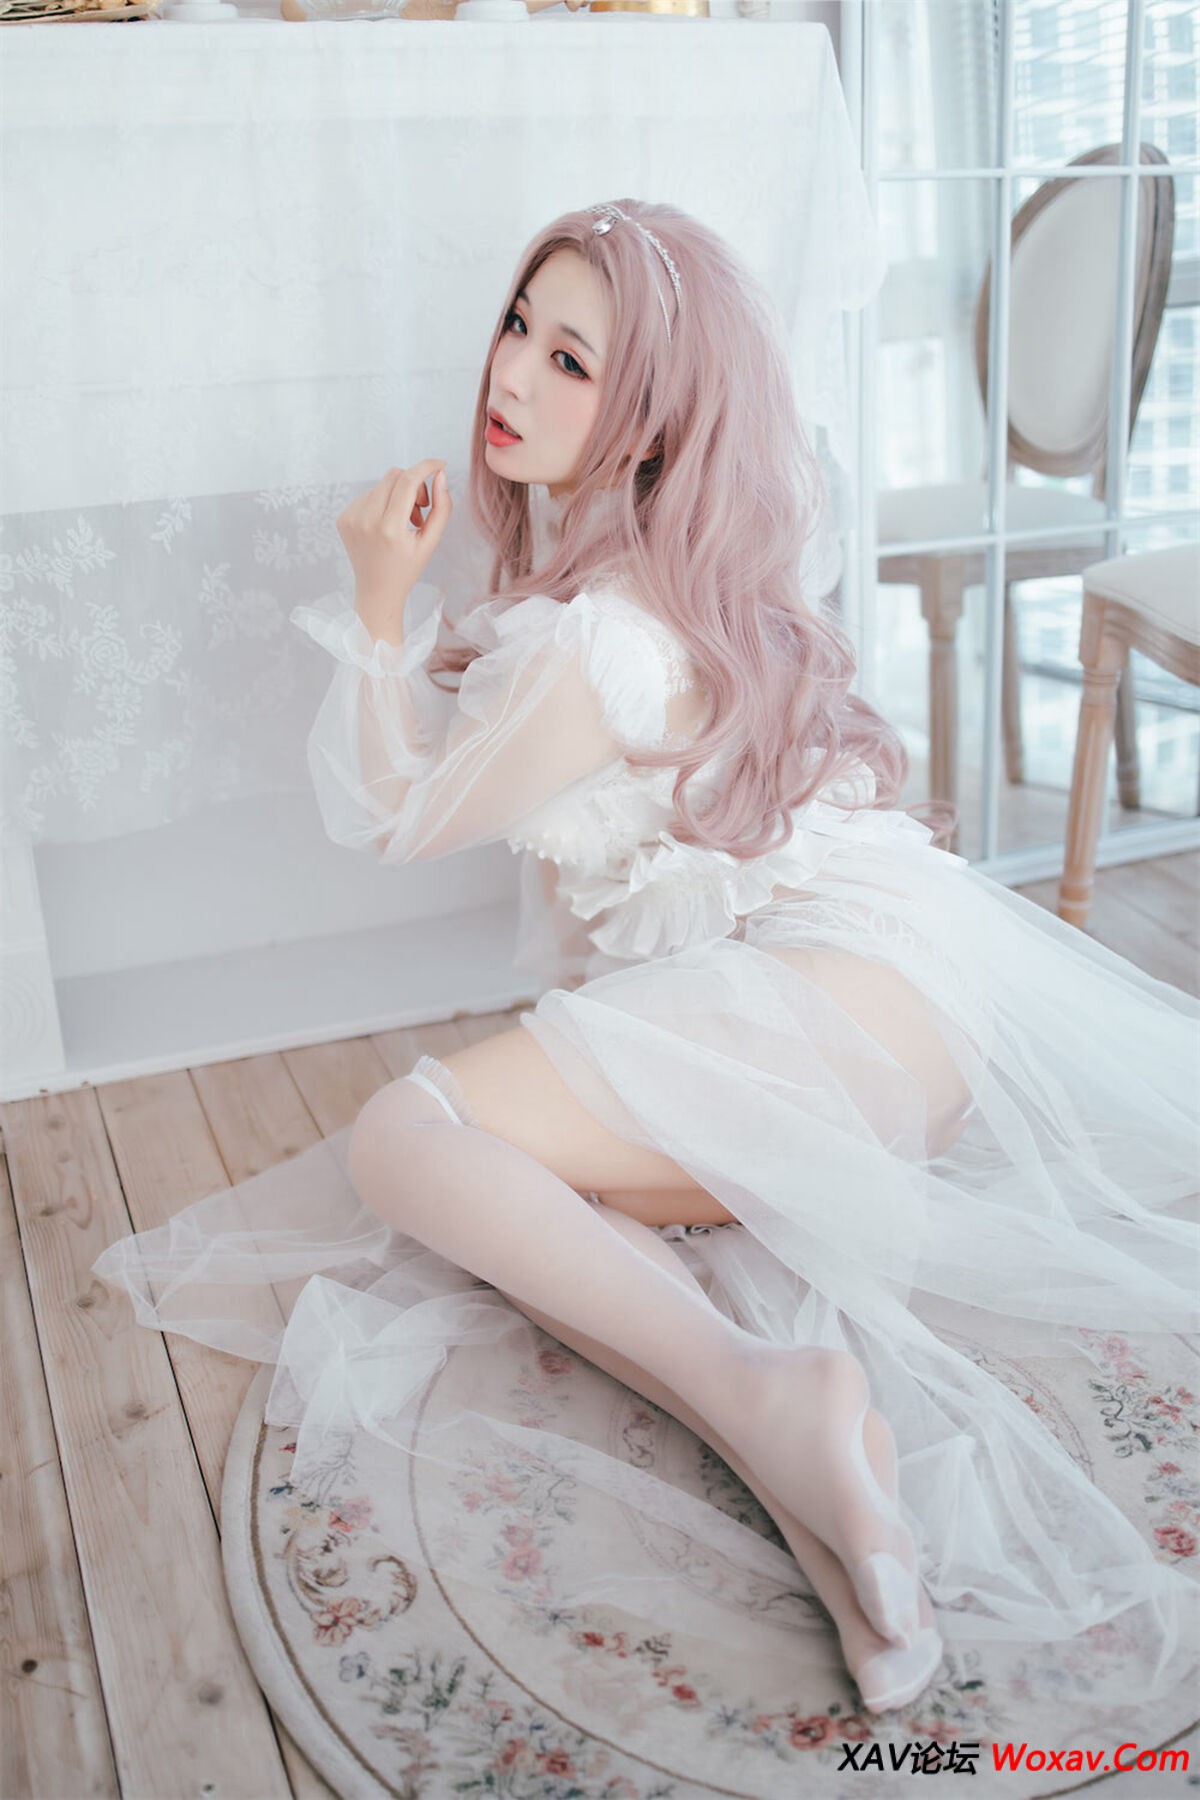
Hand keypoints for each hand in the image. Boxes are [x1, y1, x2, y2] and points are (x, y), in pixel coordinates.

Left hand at [338, 459, 452, 641]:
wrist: (377, 591)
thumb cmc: (408, 568)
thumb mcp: (431, 542)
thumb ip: (441, 508)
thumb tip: (440, 475)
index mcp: (389, 529)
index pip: (407, 481)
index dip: (426, 467)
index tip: (440, 464)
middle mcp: (366, 520)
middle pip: (394, 476)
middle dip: (414, 484)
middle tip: (421, 508)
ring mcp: (351, 518)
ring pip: (381, 483)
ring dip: (397, 494)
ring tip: (403, 521)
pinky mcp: (343, 518)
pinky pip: (368, 494)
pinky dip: (382, 502)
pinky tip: (386, 525)